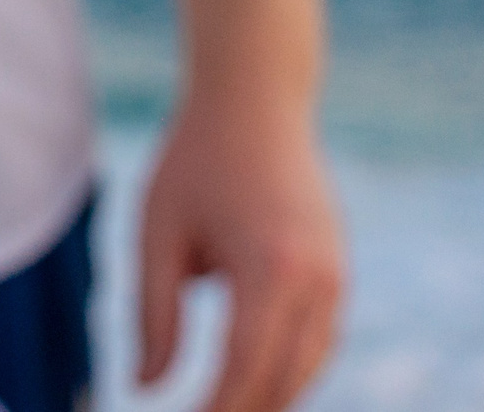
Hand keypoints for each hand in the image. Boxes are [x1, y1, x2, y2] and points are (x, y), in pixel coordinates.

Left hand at [136, 90, 344, 411]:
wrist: (254, 102)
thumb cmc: (194, 163)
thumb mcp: (157, 233)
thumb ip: (152, 314)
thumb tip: (145, 386)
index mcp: (271, 269)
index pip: (243, 366)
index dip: (216, 406)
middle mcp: (317, 280)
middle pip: (284, 377)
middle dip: (244, 408)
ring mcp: (337, 276)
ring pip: (308, 365)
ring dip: (269, 393)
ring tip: (222, 407)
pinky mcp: (339, 270)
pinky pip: (319, 339)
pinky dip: (287, 365)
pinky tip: (251, 378)